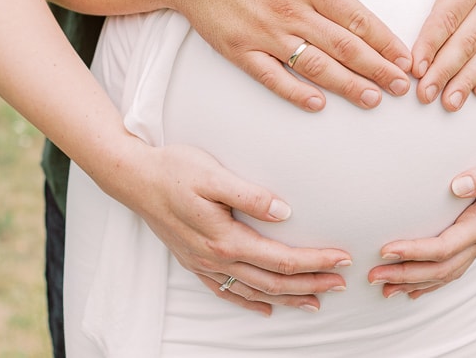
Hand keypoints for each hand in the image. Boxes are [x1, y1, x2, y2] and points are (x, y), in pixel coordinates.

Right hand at [111, 143, 352, 314]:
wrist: (133, 178)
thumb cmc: (174, 169)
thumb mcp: (213, 174)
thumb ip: (250, 194)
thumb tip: (285, 212)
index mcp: (225, 239)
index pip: (281, 258)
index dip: (315, 261)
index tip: (342, 258)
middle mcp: (215, 258)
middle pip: (273, 281)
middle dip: (310, 284)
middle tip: (342, 282)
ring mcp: (203, 264)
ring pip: (254, 291)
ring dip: (288, 297)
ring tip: (316, 300)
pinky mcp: (193, 262)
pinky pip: (227, 292)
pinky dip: (250, 302)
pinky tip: (266, 306)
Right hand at [168, 0, 412, 111]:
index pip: (357, 18)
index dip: (385, 41)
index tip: (405, 58)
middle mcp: (289, 10)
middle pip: (343, 47)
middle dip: (377, 69)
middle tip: (401, 87)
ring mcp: (263, 33)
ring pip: (314, 66)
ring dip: (347, 86)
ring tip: (373, 98)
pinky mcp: (239, 50)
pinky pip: (273, 77)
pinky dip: (296, 93)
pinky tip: (318, 104)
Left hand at [366, 127, 475, 298]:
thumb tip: (458, 185)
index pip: (445, 246)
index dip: (415, 252)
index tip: (385, 250)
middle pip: (442, 268)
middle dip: (406, 275)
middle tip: (372, 277)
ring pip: (447, 272)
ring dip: (415, 282)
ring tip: (384, 288)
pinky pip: (454, 265)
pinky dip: (431, 280)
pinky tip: (412, 286)